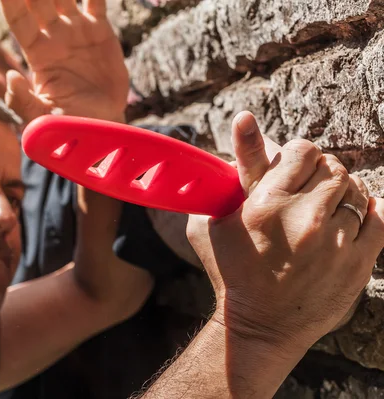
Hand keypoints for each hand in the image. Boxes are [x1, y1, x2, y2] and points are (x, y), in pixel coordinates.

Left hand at [0, 0, 128, 122]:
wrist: (103, 127)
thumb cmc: (69, 126)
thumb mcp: (42, 119)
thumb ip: (24, 101)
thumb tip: (11, 76)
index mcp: (36, 54)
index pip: (18, 19)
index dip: (11, 0)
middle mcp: (54, 37)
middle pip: (38, 1)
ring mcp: (77, 32)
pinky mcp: (100, 31)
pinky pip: (95, 2)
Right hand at [187, 111, 383, 352]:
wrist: (259, 324)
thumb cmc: (230, 268)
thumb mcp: (215, 218)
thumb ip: (233, 166)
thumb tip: (246, 116)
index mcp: (267, 204)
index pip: (304, 150)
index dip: (298, 156)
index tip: (291, 170)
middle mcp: (305, 219)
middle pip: (333, 166)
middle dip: (319, 174)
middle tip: (305, 192)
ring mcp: (336, 242)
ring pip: (356, 189)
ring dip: (340, 193)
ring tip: (322, 211)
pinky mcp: (358, 262)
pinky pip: (378, 215)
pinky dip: (365, 211)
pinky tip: (345, 220)